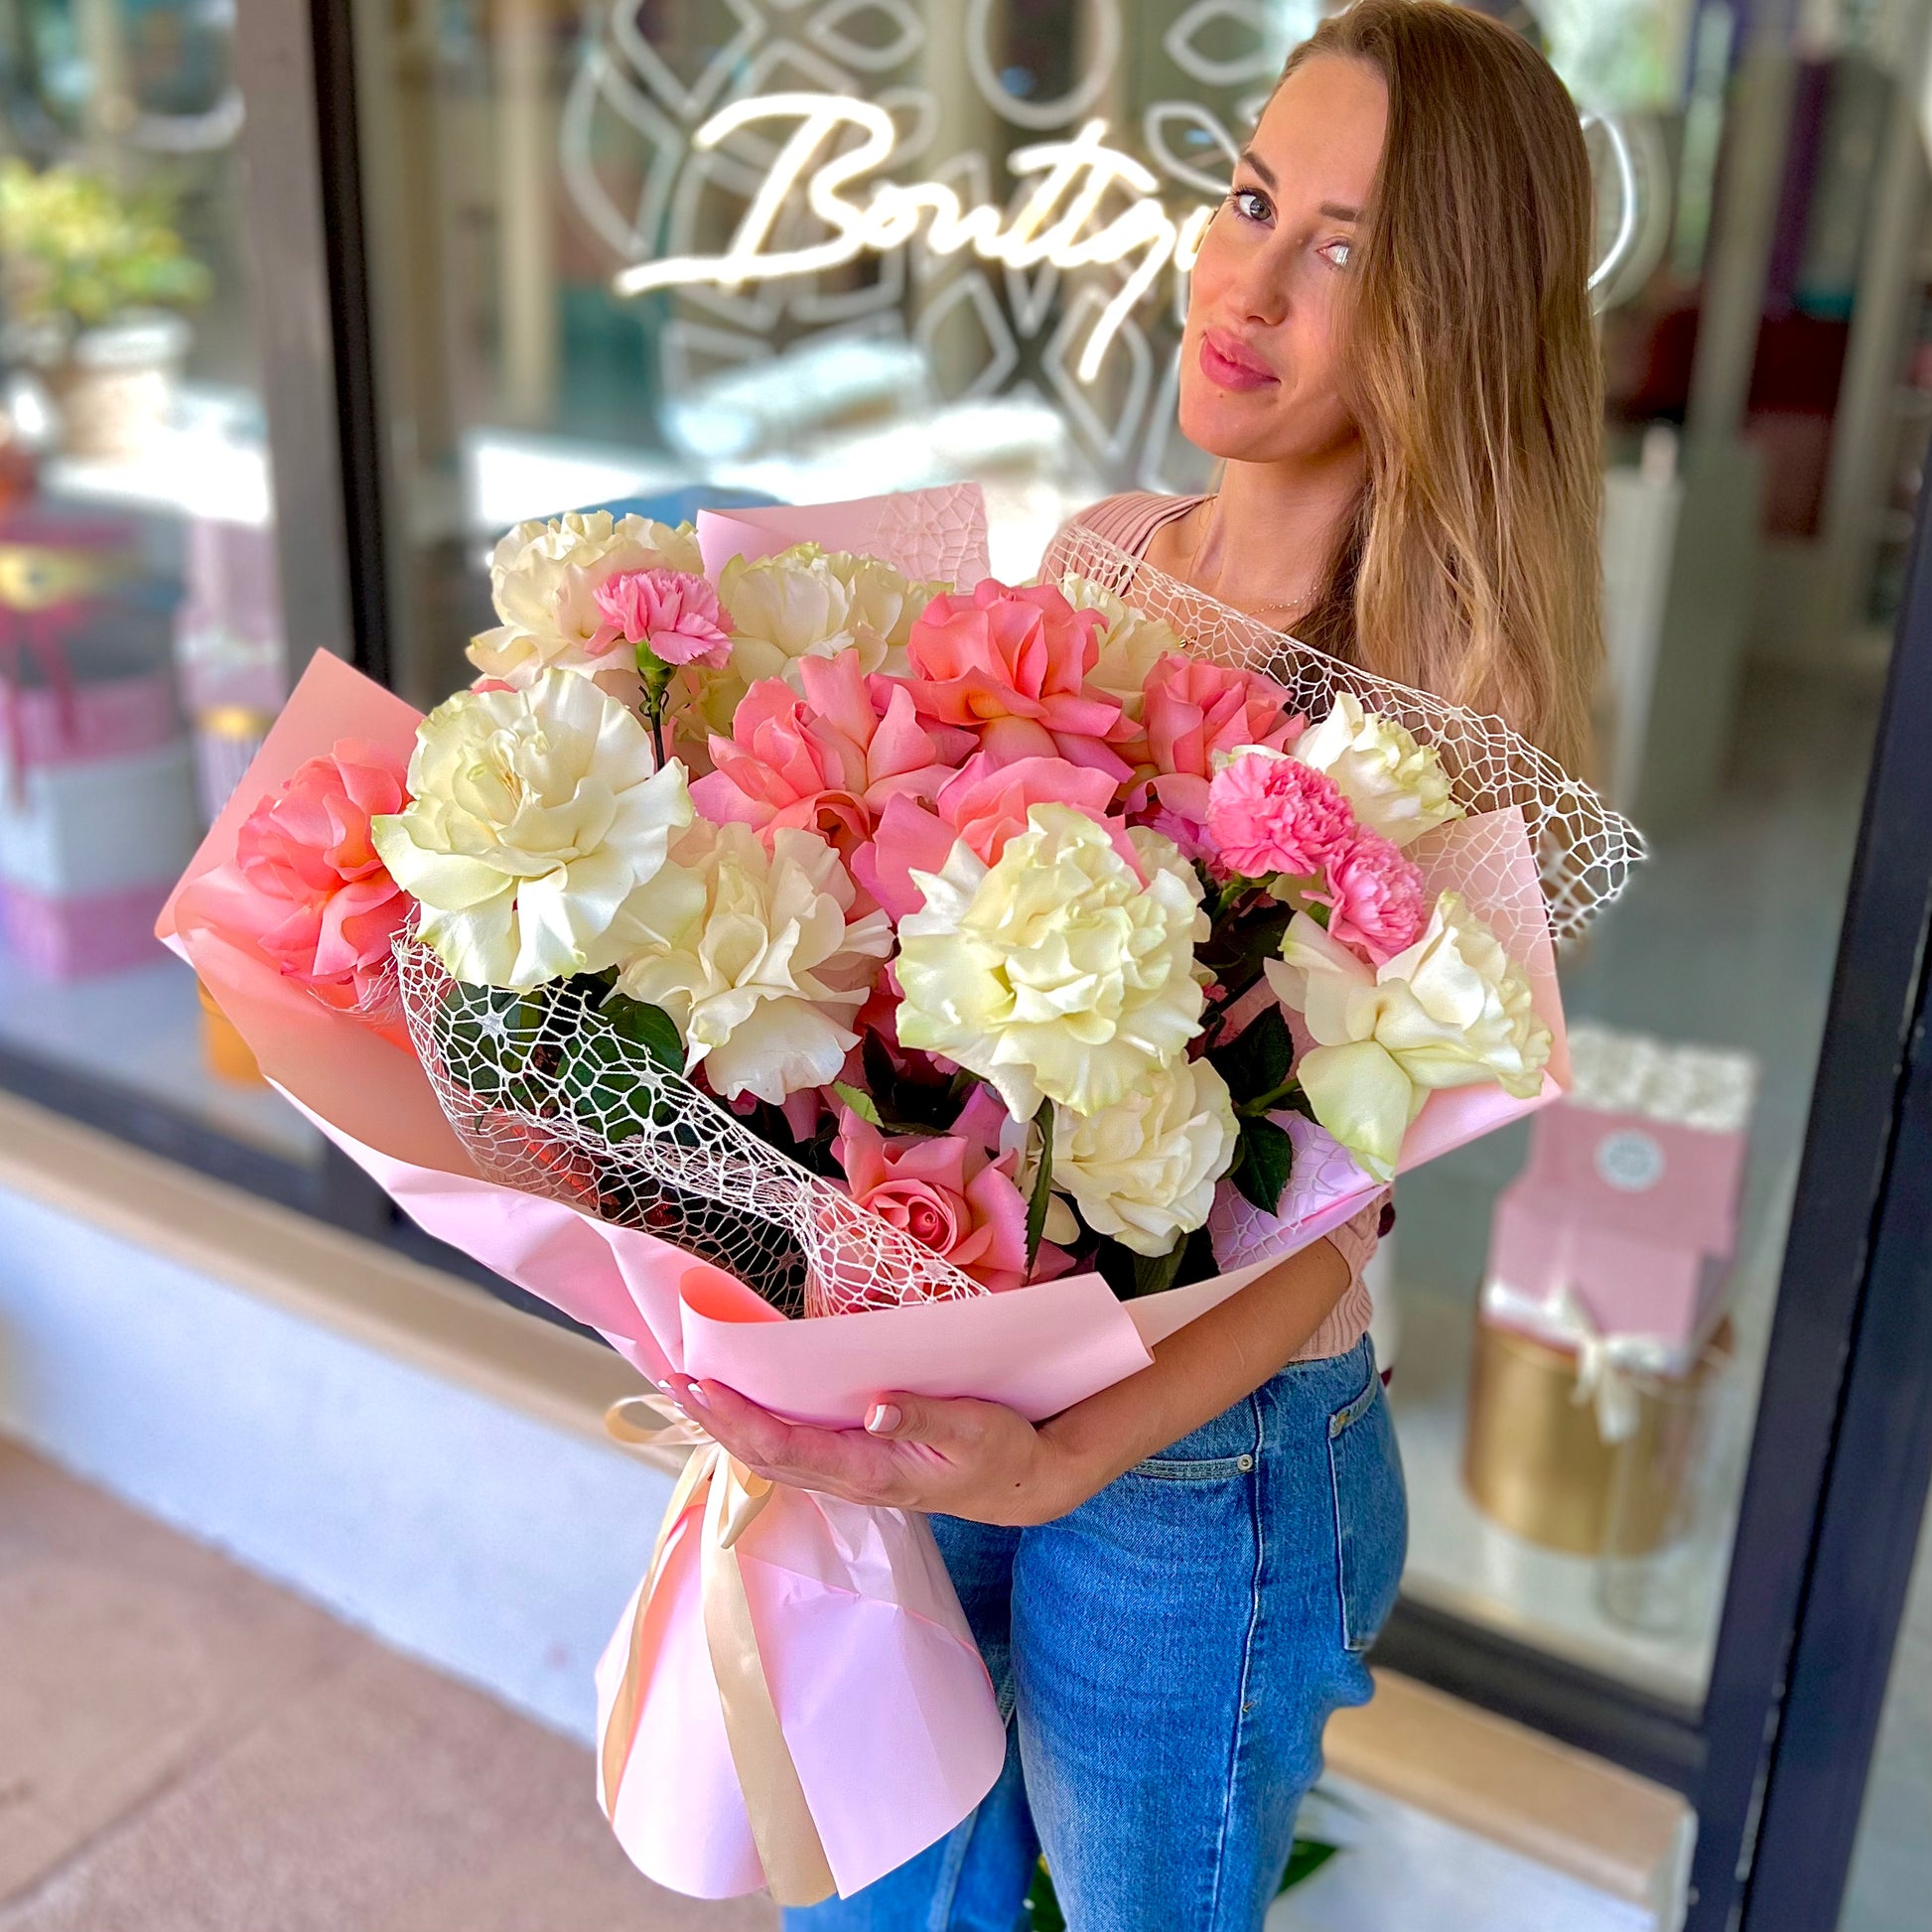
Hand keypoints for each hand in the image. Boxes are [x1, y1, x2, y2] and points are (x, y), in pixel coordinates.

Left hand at [668, 1375, 1081, 1526]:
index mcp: (871, 1472)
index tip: (706, 1385)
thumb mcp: (976, 1428)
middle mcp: (850, 1480)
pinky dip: (756, 1428)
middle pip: (764, 1456)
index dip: (740, 1418)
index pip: (787, 1447)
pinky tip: (741, 1407)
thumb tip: (875, 1406)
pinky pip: (792, 1451)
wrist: (1021, 1486)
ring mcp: (849, 1477)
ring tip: (690, 1389)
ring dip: (727, 1426)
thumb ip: (926, 1416)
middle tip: (673, 1380)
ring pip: (772, 1457)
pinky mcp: (855, 1467)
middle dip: (716, 1419)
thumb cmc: (1001, 1451)